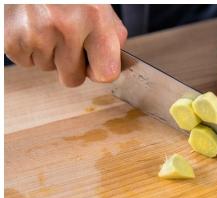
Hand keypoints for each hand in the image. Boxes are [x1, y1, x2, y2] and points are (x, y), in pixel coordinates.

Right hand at [4, 4, 126, 86]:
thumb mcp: (99, 5)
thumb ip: (111, 35)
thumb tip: (111, 66)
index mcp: (95, 18)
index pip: (106, 73)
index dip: (100, 70)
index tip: (95, 63)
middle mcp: (66, 27)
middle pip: (73, 79)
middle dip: (71, 65)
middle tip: (67, 40)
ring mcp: (36, 34)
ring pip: (47, 69)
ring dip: (49, 54)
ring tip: (47, 26)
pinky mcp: (11, 39)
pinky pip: (26, 62)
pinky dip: (29, 49)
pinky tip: (31, 27)